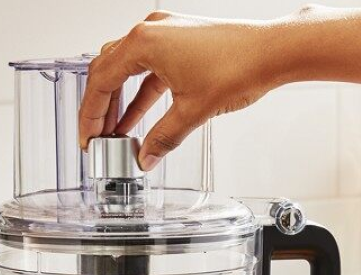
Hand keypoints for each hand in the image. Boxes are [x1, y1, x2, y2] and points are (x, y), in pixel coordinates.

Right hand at [80, 6, 360, 169]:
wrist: (273, 50)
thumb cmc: (238, 66)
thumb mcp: (192, 111)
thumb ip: (163, 137)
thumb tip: (146, 156)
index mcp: (143, 42)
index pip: (100, 80)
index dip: (90, 114)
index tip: (87, 137)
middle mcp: (150, 32)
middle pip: (108, 71)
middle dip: (100, 107)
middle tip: (95, 136)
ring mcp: (166, 34)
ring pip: (128, 70)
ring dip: (120, 101)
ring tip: (114, 132)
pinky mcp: (181, 41)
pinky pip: (150, 69)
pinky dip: (142, 93)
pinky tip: (139, 118)